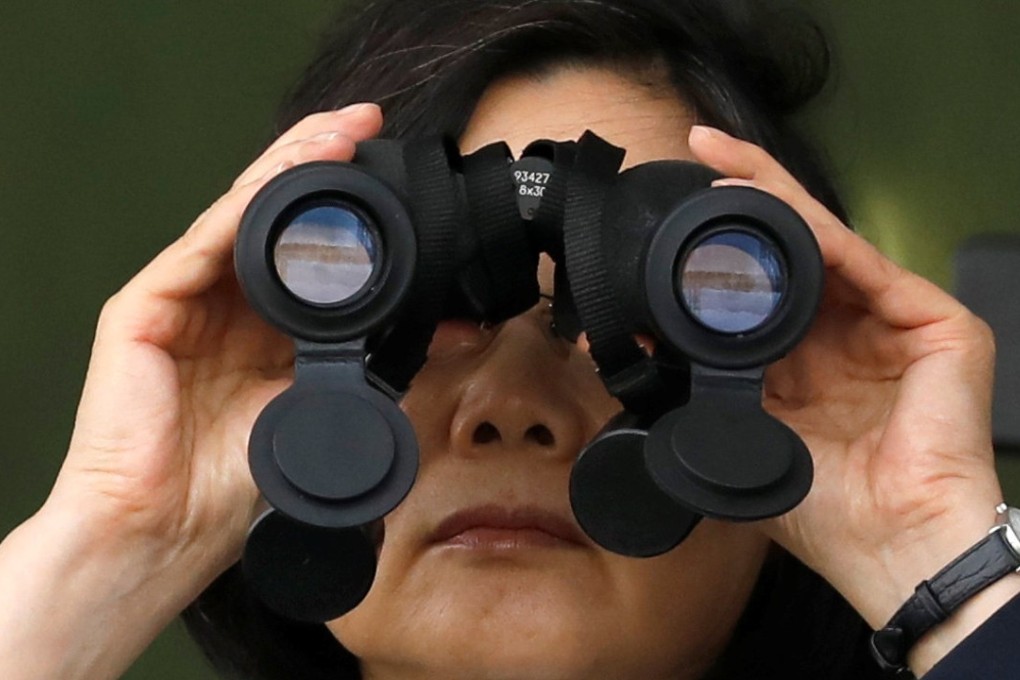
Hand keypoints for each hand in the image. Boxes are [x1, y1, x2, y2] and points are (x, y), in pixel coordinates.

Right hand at [0, 103, 382, 679]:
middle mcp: (225, 300)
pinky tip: (280, 183)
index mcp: (264, 322)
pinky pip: (198, 248)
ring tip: (336, 133)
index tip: (392, 165)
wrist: (171, 530)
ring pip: (237, 216)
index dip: (344, 201)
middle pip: (272, 215)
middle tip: (367, 122)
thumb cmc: (241, 479)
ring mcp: (182, 298)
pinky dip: (242, 211)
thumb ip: (383, 362)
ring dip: (285, 170)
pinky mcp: (144, 307)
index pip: (306, 244)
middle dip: (318, 163)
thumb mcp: (328, 406)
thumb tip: (457, 332)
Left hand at [689, 125, 1016, 673]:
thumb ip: (702, 384)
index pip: (761, 287)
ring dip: (775, 198)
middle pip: (793, 249)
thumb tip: (635, 347)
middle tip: (699, 150)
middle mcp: (848, 335)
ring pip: (827, 242)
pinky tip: (774, 207)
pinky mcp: (937, 326)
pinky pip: (866, 267)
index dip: (720, 249)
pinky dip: (818, 234)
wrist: (887, 546)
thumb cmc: (823, 507)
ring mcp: (892, 326)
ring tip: (723, 162)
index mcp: (806, 363)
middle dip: (746, 197)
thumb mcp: (743, 432)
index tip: (666, 224)